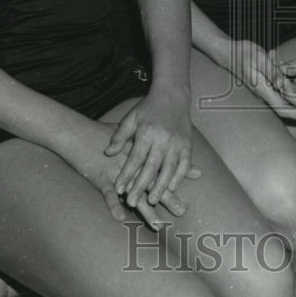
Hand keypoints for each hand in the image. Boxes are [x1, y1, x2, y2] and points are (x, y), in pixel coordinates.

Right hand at [60, 118, 190, 225]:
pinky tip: (121, 218)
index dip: (175, 177)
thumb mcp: (127, 135)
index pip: (161, 167)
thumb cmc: (104, 135)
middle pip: (152, 183)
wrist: (78, 133)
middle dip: (167, 198)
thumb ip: (148, 144)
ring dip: (145, 210)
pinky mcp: (100, 178)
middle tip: (182, 212)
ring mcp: (116, 172)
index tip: (194, 183)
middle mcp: (130, 164)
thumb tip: (170, 151)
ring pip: (134, 193)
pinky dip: (113, 205)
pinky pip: (108, 194)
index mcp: (139, 154)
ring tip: (157, 225)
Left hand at [105, 94, 199, 222]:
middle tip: (132, 202)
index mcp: (147, 132)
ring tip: (151, 200)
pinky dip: (179, 177)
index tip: (119, 190)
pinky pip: (184, 164)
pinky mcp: (188, 144)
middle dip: (141, 186)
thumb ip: (119, 136)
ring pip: (169, 169)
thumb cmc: (148, 108)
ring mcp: (177, 142)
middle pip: (151, 167)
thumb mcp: (130, 118)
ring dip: (160, 186)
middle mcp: (163, 138)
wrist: (173, 94)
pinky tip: (171, 188)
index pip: (135, 158)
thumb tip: (108, 153)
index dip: (126, 175)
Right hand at [228, 38, 295, 121]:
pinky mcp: (267, 86)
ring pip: (287, 103)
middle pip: (288, 110)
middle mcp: (265, 94)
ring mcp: (265, 91)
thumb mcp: (260, 59)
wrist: (229, 53)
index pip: (284, 109)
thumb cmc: (243, 54)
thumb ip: (273, 72)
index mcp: (263, 90)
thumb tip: (284, 86)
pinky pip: (283, 94)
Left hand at [278, 38, 295, 111]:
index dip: (292, 97)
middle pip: (295, 100)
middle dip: (283, 89)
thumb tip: (280, 69)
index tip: (283, 83)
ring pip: (288, 91)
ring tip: (276, 66)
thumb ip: (294, 65)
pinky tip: (279, 63)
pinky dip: (281, 75)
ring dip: (280, 81)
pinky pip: (287, 83)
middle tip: (276, 76)